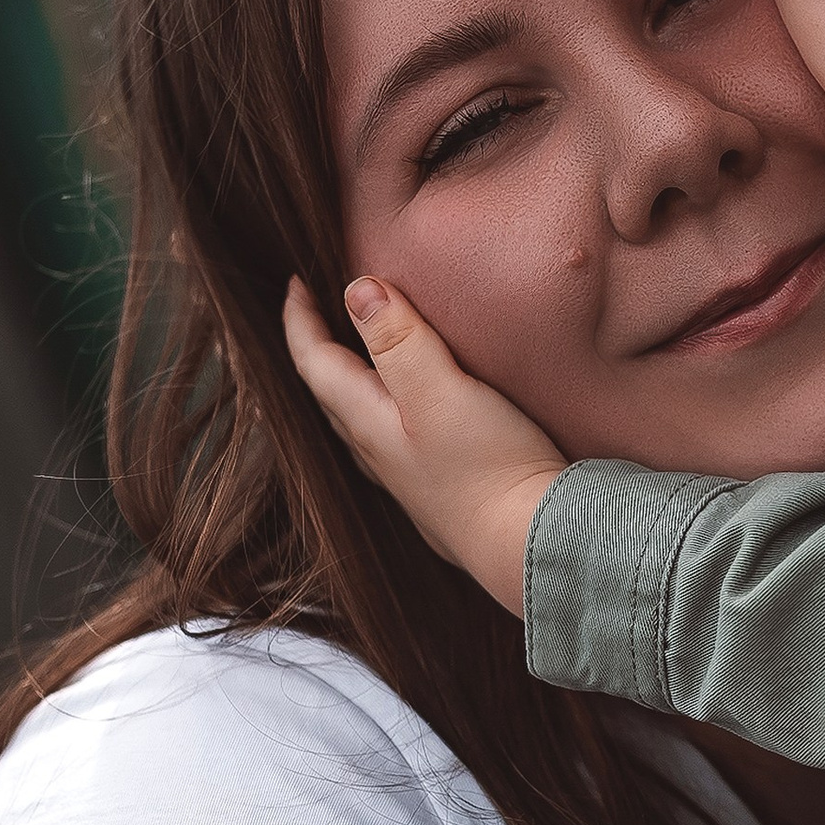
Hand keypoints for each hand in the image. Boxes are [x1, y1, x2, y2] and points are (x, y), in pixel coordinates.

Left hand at [283, 276, 567, 614]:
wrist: (530, 543)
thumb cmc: (490, 467)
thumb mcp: (443, 390)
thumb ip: (400, 339)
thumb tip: (357, 289)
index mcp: (368, 421)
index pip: (315, 362)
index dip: (301, 319)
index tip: (295, 281)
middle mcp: (376, 452)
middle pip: (329, 391)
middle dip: (317, 346)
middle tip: (316, 309)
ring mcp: (405, 478)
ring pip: (357, 420)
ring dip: (348, 380)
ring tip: (355, 354)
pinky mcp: (435, 492)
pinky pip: (390, 440)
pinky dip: (382, 409)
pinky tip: (405, 415)